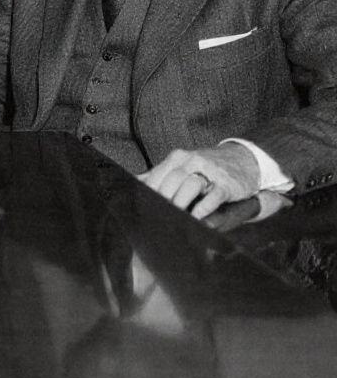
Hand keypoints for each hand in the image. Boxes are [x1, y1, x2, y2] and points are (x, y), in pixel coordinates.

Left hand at [138, 142, 261, 219]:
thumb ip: (159, 175)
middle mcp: (192, 161)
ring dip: (179, 202)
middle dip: (162, 199)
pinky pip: (213, 195)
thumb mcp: (183, 167)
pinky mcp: (226, 184)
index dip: (148, 193)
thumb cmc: (206, 169)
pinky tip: (196, 218)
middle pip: (171, 180)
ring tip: (173, 218)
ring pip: (189, 185)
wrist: (244, 161)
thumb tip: (132, 182)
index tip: (142, 209)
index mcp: (177, 158)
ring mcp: (210, 171)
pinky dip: (203, 207)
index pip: (156, 175)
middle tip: (156, 217)